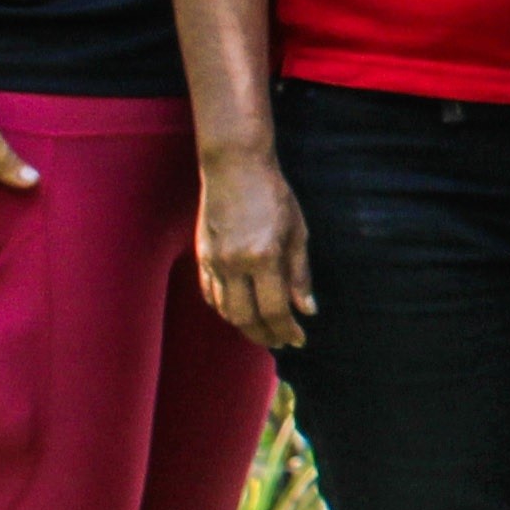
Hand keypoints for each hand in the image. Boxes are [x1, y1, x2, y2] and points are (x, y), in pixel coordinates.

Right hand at [194, 147, 315, 349]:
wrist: (234, 167)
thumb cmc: (273, 196)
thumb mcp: (297, 232)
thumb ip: (299, 274)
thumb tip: (307, 309)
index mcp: (263, 256)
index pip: (274, 309)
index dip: (287, 329)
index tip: (299, 338)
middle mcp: (234, 264)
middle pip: (246, 317)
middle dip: (265, 335)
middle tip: (282, 341)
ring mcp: (214, 261)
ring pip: (225, 310)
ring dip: (245, 326)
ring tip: (264, 331)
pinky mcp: (202, 256)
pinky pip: (210, 294)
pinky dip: (225, 310)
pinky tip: (240, 312)